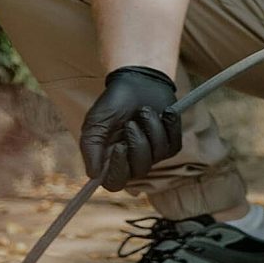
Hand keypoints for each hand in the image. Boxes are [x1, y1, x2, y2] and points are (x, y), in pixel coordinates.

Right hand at [80, 66, 181, 191]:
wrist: (137, 80)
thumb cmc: (113, 103)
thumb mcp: (95, 122)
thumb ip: (91, 147)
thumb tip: (93, 175)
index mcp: (110, 160)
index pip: (115, 182)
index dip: (118, 168)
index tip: (119, 146)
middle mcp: (131, 161)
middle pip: (140, 170)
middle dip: (137, 142)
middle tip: (131, 122)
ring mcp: (152, 154)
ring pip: (157, 155)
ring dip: (152, 128)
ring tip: (144, 111)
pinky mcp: (170, 144)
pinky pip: (173, 145)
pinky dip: (168, 125)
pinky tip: (163, 112)